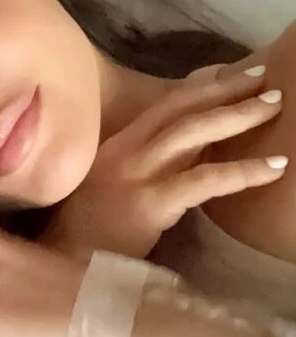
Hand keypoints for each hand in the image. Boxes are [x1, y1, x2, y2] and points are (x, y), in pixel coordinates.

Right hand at [44, 67, 284, 259]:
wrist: (64, 263)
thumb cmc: (89, 232)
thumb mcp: (113, 186)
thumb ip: (146, 166)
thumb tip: (195, 152)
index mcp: (118, 144)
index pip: (164, 105)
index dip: (202, 87)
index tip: (236, 73)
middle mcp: (126, 149)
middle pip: (181, 109)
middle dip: (226, 91)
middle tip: (267, 80)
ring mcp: (136, 173)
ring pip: (192, 133)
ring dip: (237, 115)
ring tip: (274, 106)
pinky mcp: (150, 202)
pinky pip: (204, 180)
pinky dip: (242, 171)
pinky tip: (274, 167)